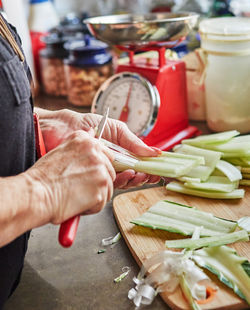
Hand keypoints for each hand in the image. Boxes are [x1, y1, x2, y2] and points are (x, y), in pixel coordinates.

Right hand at [26, 130, 115, 223]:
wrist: (37, 194)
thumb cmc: (44, 176)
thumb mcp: (62, 149)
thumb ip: (80, 145)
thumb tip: (93, 133)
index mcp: (87, 142)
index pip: (107, 155)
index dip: (97, 168)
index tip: (87, 174)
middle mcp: (97, 154)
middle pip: (110, 172)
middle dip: (98, 182)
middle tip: (80, 187)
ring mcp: (101, 172)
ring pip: (108, 188)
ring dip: (95, 195)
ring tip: (76, 195)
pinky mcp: (101, 189)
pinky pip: (102, 202)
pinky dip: (92, 206)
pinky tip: (77, 202)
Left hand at [36, 108, 160, 188]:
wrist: (61, 128)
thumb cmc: (86, 124)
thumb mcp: (115, 129)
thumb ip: (133, 141)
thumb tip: (154, 152)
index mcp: (118, 153)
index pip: (136, 164)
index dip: (148, 168)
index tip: (158, 170)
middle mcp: (111, 164)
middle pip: (131, 175)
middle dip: (143, 176)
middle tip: (150, 175)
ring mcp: (101, 171)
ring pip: (122, 181)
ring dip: (134, 179)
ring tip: (139, 174)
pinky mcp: (91, 178)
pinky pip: (108, 183)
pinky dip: (120, 181)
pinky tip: (127, 175)